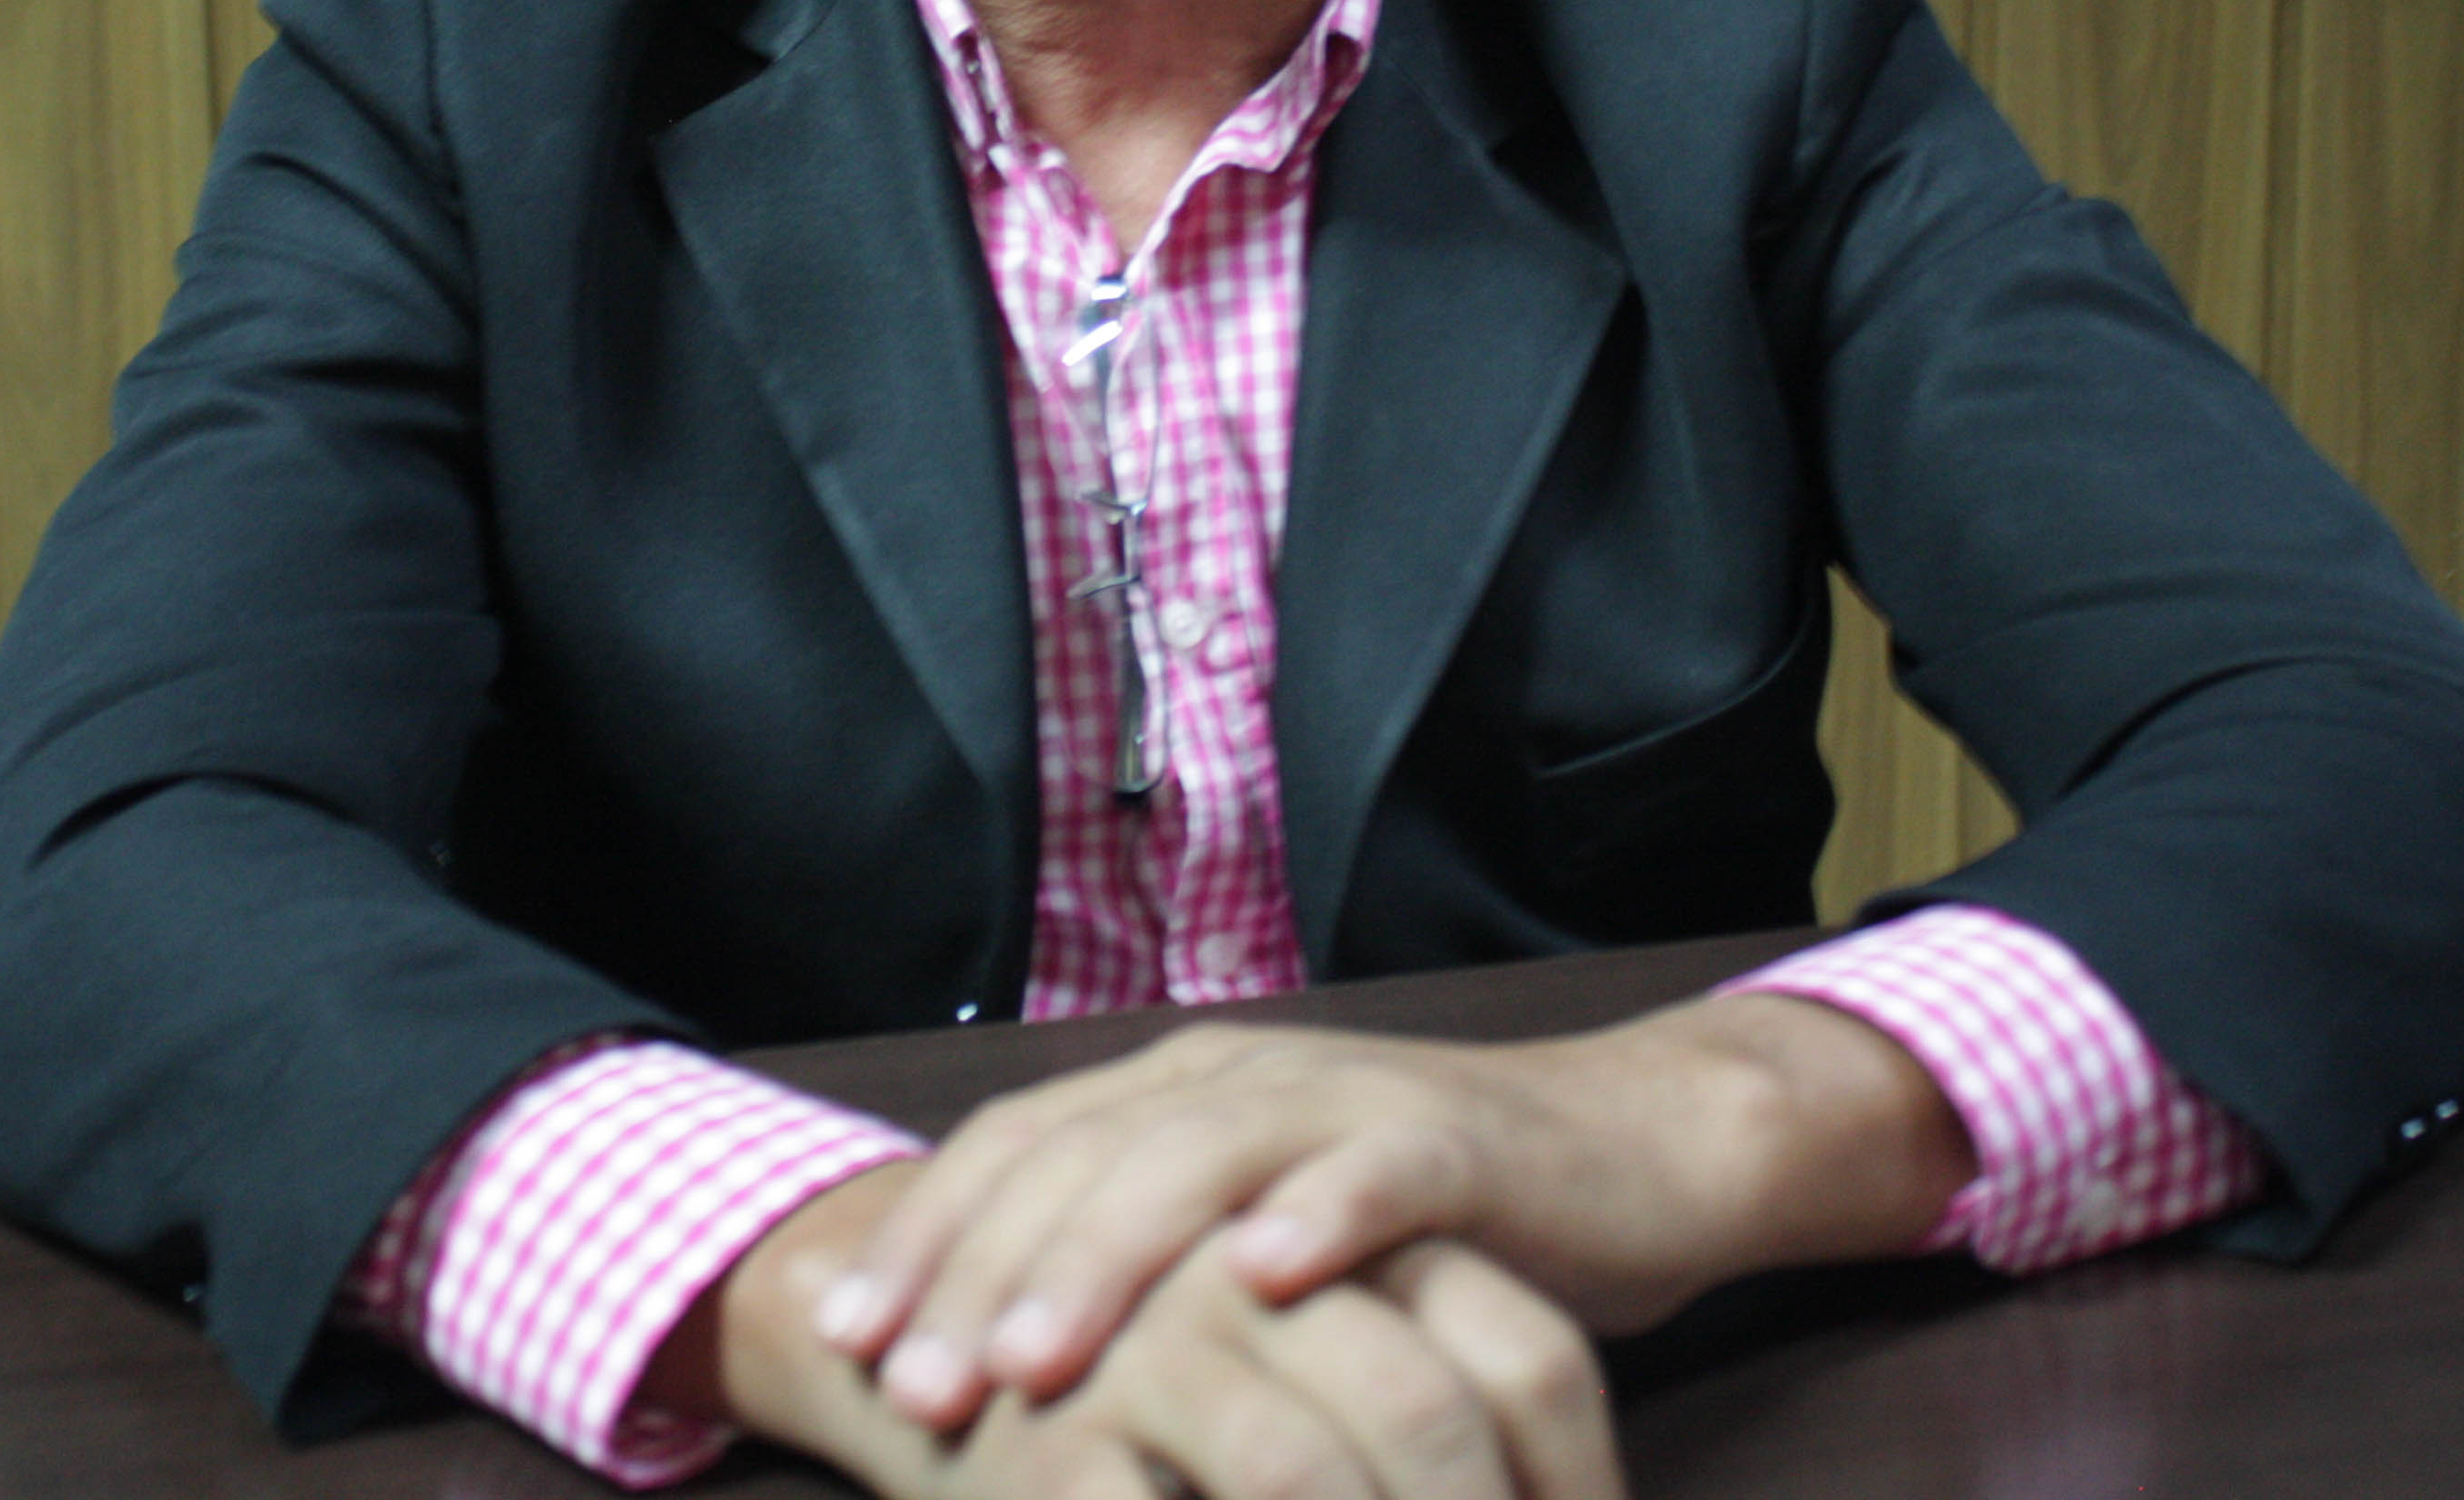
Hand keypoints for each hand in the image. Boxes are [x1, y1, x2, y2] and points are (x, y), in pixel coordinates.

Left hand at [814, 995, 1973, 1430]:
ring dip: (1109, 1256)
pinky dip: (1317, 1214)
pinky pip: (1374, 1170)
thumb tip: (982, 1374)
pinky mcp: (1454, 1141)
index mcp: (1171, 1095)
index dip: (923, 1242)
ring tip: (1039, 1358)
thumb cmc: (1411, 1237)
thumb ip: (1141, 1284)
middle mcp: (1237, 1076)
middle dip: (982, 1273)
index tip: (842, 1349)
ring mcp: (1343, 1100)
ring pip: (1197, 1158)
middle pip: (1078, 1157)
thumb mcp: (1248, 1253)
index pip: (1014, 1153)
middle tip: (917, 1387)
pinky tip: (1262, 1280)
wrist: (1621, 1155)